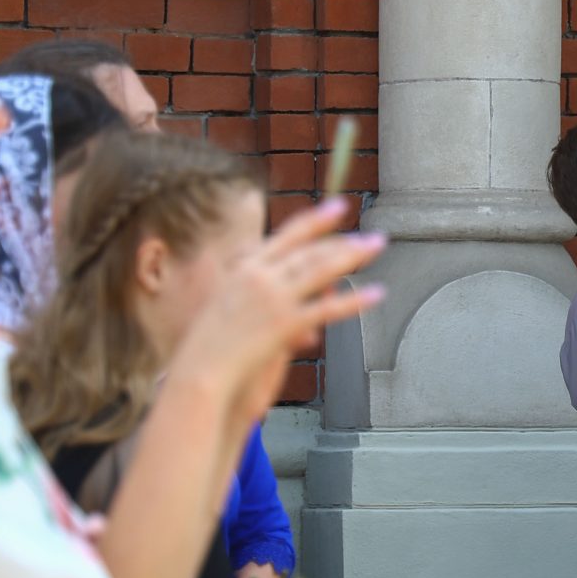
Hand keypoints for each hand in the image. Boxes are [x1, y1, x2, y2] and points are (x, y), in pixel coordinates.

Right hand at [172, 197, 385, 429]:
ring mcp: (273, 299)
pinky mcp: (284, 324)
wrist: (199, 370)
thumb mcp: (226, 304)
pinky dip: (355, 301)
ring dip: (354, 255)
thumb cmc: (210, 345)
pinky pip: (327, 309)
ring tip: (377, 247)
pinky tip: (376, 294)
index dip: (316, 220)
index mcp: (245, 268)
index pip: (288, 235)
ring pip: (322, 269)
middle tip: (372, 235)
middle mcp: (260, 276)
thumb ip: (255, 291)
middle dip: (345, 240)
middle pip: (311, 250)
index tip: (338, 207)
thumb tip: (275, 280)